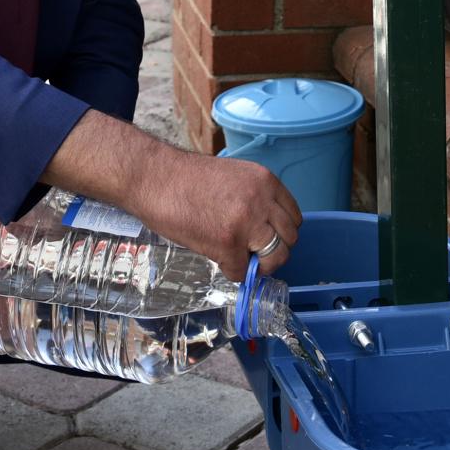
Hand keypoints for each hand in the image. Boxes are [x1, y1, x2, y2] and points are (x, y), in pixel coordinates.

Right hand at [132, 150, 302, 282]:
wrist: (156, 178)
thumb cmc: (186, 179)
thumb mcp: (234, 177)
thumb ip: (255, 198)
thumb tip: (264, 228)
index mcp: (266, 181)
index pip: (294, 217)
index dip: (282, 233)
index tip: (269, 240)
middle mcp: (262, 200)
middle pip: (290, 239)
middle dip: (274, 252)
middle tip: (256, 255)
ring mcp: (246, 223)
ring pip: (274, 258)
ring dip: (260, 266)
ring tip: (242, 261)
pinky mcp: (227, 243)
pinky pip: (241, 271)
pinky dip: (232, 272)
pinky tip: (220, 261)